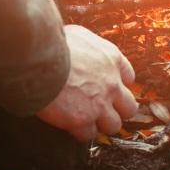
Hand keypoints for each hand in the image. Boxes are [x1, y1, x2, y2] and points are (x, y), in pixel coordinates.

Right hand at [36, 25, 137, 142]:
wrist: (39, 61)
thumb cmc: (53, 44)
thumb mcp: (76, 34)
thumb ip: (86, 45)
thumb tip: (79, 45)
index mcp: (112, 59)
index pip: (129, 77)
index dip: (118, 84)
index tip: (107, 87)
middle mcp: (111, 84)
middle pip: (129, 107)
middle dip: (117, 110)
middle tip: (102, 108)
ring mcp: (100, 104)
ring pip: (114, 125)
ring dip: (100, 123)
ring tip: (85, 120)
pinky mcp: (83, 120)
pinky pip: (88, 135)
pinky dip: (80, 132)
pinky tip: (69, 126)